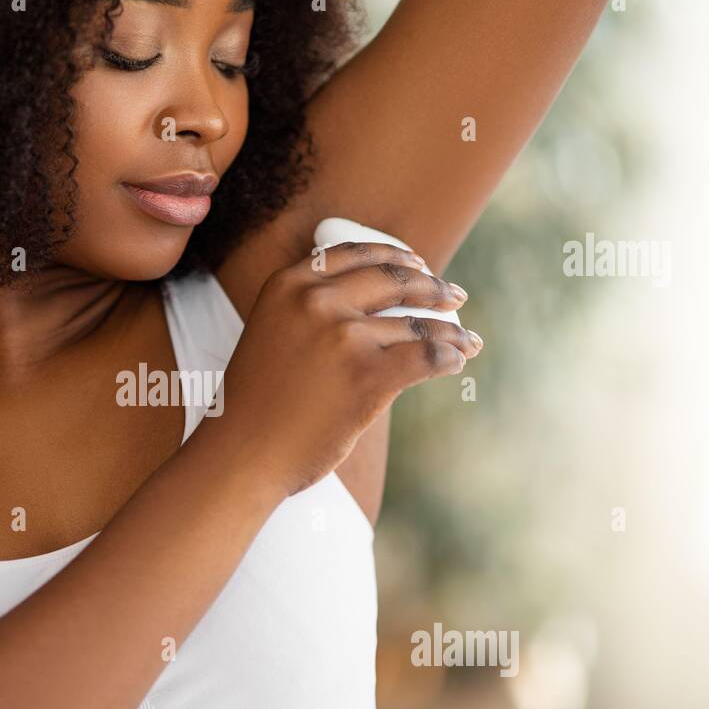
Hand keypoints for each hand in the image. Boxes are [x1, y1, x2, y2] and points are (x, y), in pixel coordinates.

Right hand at [203, 241, 482, 496]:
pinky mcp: (367, 375)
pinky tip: (457, 360)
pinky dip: (450, 356)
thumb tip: (381, 299)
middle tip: (455, 296)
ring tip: (467, 339)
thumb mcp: (275, 333)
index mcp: (290, 283)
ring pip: (416, 323)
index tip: (421, 266)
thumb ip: (314, 309)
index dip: (398, 257)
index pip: (358, 254)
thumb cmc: (259, 404)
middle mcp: (316, 300)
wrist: (241, 454)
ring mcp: (342, 336)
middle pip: (394, 279)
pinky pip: (427, 355)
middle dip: (432, 287)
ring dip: (450, 330)